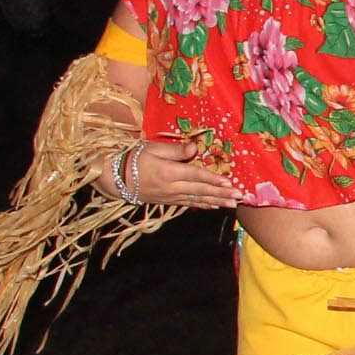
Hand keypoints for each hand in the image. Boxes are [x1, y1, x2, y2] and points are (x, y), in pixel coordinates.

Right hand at [127, 139, 241, 207]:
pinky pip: (188, 204)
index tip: (230, 182)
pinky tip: (213, 207)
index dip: (214, 179)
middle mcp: (171, 187)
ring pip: (197, 199)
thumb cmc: (133, 158)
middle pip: (201, 190)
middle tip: (239, 197)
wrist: (114, 178)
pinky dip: (202, 205)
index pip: (196, 176)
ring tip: (232, 205)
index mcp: (169, 172)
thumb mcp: (152, 148)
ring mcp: (169, 196)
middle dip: (221, 194)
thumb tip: (195, 147)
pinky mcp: (166, 201)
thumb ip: (175, 150)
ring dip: (216, 202)